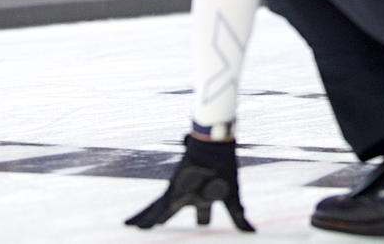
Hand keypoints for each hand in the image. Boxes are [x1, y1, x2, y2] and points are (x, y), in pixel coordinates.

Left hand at [125, 135, 255, 231]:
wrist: (213, 149)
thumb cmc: (223, 168)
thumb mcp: (231, 197)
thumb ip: (239, 217)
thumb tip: (253, 233)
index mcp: (206, 197)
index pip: (203, 214)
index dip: (203, 220)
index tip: (202, 228)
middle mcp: (189, 195)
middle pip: (173, 213)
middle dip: (164, 220)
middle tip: (155, 228)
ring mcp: (177, 193)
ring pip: (158, 211)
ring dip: (146, 220)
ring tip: (132, 227)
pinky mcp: (169, 191)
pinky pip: (153, 208)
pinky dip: (142, 218)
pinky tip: (130, 224)